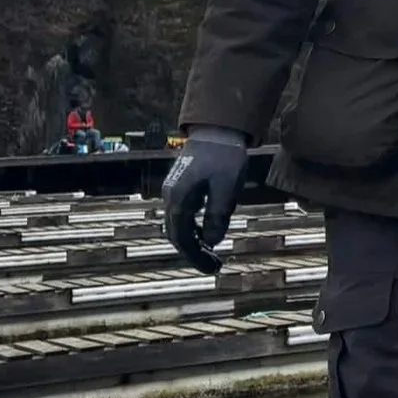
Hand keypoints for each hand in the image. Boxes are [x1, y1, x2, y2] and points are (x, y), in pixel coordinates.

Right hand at [161, 127, 247, 274]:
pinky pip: (183, 215)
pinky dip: (193, 229)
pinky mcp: (182, 187)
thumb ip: (218, 215)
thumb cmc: (224, 156)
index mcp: (178, 197)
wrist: (217, 129)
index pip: (181, 237)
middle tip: (215, 267)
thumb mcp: (226, 187)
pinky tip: (206, 237)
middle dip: (194, 253)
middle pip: (176, 234)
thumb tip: (212, 241)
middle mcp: (171, 196)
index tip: (212, 269)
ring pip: (178, 225)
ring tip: (212, 256)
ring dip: (193, 242)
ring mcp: (174, 191)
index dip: (195, 256)